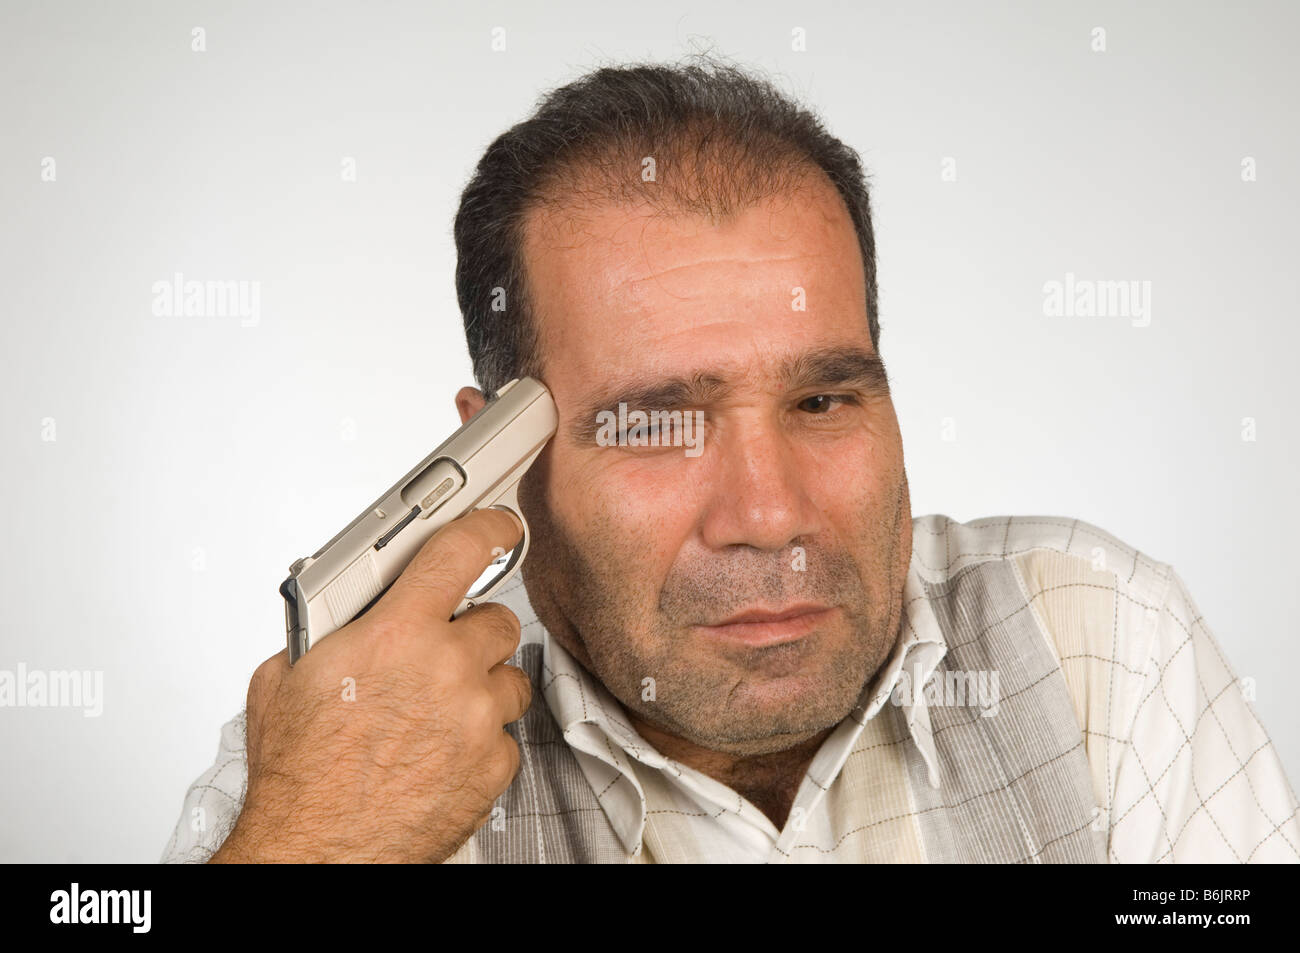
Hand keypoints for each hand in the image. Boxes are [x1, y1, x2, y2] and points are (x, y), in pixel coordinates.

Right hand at [210, 508, 530, 862]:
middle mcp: (445, 669)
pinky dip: (481, 741)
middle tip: (439, 653)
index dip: (489, 528)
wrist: (316, 851)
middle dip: (470, 632)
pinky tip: (441, 752)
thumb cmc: (299, 776)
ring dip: (480, 687)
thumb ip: (327, 631)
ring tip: (435, 713)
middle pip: (497, 619)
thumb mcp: (286, 677)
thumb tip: (342, 613)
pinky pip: (505, 734)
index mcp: (394, 634)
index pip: (461, 550)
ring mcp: (476, 718)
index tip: (500, 527)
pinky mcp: (493, 766)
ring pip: (509, 677)